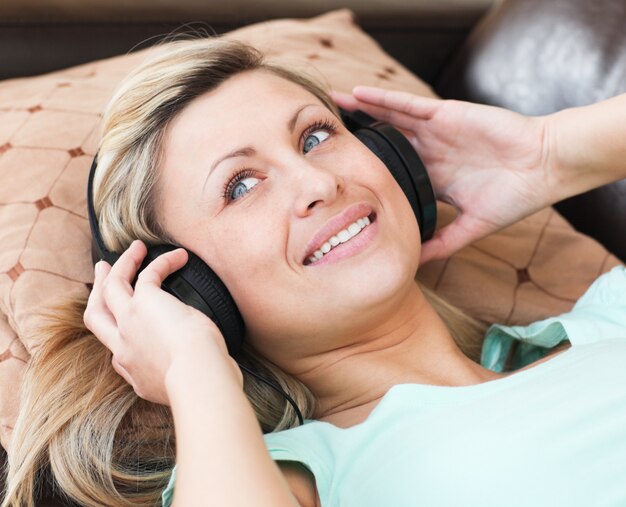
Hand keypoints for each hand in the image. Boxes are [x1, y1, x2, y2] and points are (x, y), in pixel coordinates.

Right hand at [84, 240, 241, 404]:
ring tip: (136, 249)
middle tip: (103, 271)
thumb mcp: (186, 387)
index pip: (116, 352)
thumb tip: (213, 371)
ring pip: (112, 288)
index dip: (119, 334)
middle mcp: (124, 348)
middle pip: (96, 315)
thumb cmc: (201, 383)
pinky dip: (161, 261)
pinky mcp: (144, 303)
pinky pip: (147, 273)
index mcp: (133, 372)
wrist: (196, 377)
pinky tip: (178, 256)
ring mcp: (129, 324)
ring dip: (122, 265)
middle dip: (97, 291)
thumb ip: (188, 378)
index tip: (127, 322)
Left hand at [332, 87, 554, 263]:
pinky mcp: (445, 114)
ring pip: (388, 119)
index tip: (338, 178)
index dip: (367, 173)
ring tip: (329, 107)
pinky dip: (382, 99)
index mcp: (434, 177)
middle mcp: (430, 152)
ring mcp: (435, 132)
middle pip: (383, 143)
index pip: (393, 173)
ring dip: (360, 112)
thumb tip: (414, 263)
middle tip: (321, 138)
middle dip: (356, 139)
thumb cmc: (515, 196)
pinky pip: (407, 105)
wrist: (544, 168)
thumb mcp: (471, 227)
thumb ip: (442, 242)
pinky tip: (357, 95)